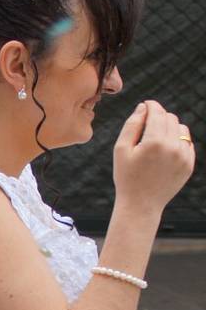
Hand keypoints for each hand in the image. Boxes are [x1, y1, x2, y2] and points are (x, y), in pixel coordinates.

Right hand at [113, 100, 194, 214]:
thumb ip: (132, 125)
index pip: (157, 113)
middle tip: (146, 124)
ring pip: (181, 129)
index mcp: (154, 142)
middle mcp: (173, 147)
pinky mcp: (189, 164)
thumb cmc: (126, 176)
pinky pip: (187, 143)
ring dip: (169, 128)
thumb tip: (144, 107)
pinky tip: (163, 151)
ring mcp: (184, 156)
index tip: (146, 104)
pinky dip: (177, 142)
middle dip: (159, 116)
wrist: (141, 204)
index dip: (151, 105)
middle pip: (170, 118)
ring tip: (155, 138)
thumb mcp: (121, 149)